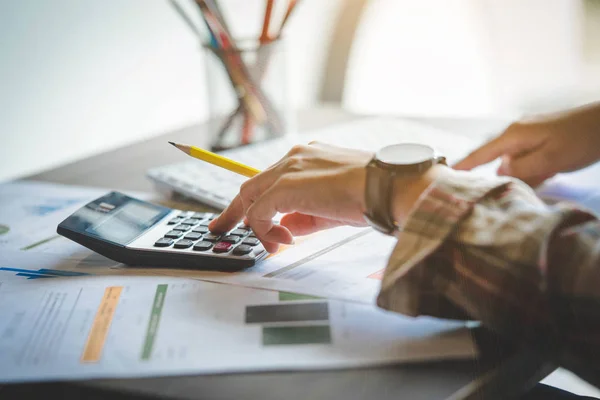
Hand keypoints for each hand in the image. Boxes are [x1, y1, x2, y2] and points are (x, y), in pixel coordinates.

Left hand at [209, 142, 372, 252]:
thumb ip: (305, 217)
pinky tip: (280, 241)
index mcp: (307, 158)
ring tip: (273, 245)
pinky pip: (259, 211)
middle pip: (252, 186)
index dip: (256, 202)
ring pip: (251, 196)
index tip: (244, 218)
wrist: (386, 188)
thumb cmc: (369, 196)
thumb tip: (286, 229)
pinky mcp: (284, 185)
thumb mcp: (331, 209)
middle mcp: (294, 157)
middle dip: (236, 211)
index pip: (272, 180)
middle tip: (221, 229)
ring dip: (256, 225)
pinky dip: (264, 229)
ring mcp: (288, 169)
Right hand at [454, 102, 599, 185]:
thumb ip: (521, 169)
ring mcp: (530, 135)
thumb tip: (500, 174)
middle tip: (492, 195)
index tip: (445, 175)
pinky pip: (528, 159)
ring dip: (522, 175)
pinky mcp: (542, 139)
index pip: (482, 153)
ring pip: (515, 162)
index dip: (464, 165)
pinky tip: (546, 176)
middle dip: (497, 176)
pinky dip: (533, 170)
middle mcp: (517, 133)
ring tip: (532, 184)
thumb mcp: (550, 160)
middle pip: (497, 159)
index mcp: (514, 136)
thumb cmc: (581, 139)